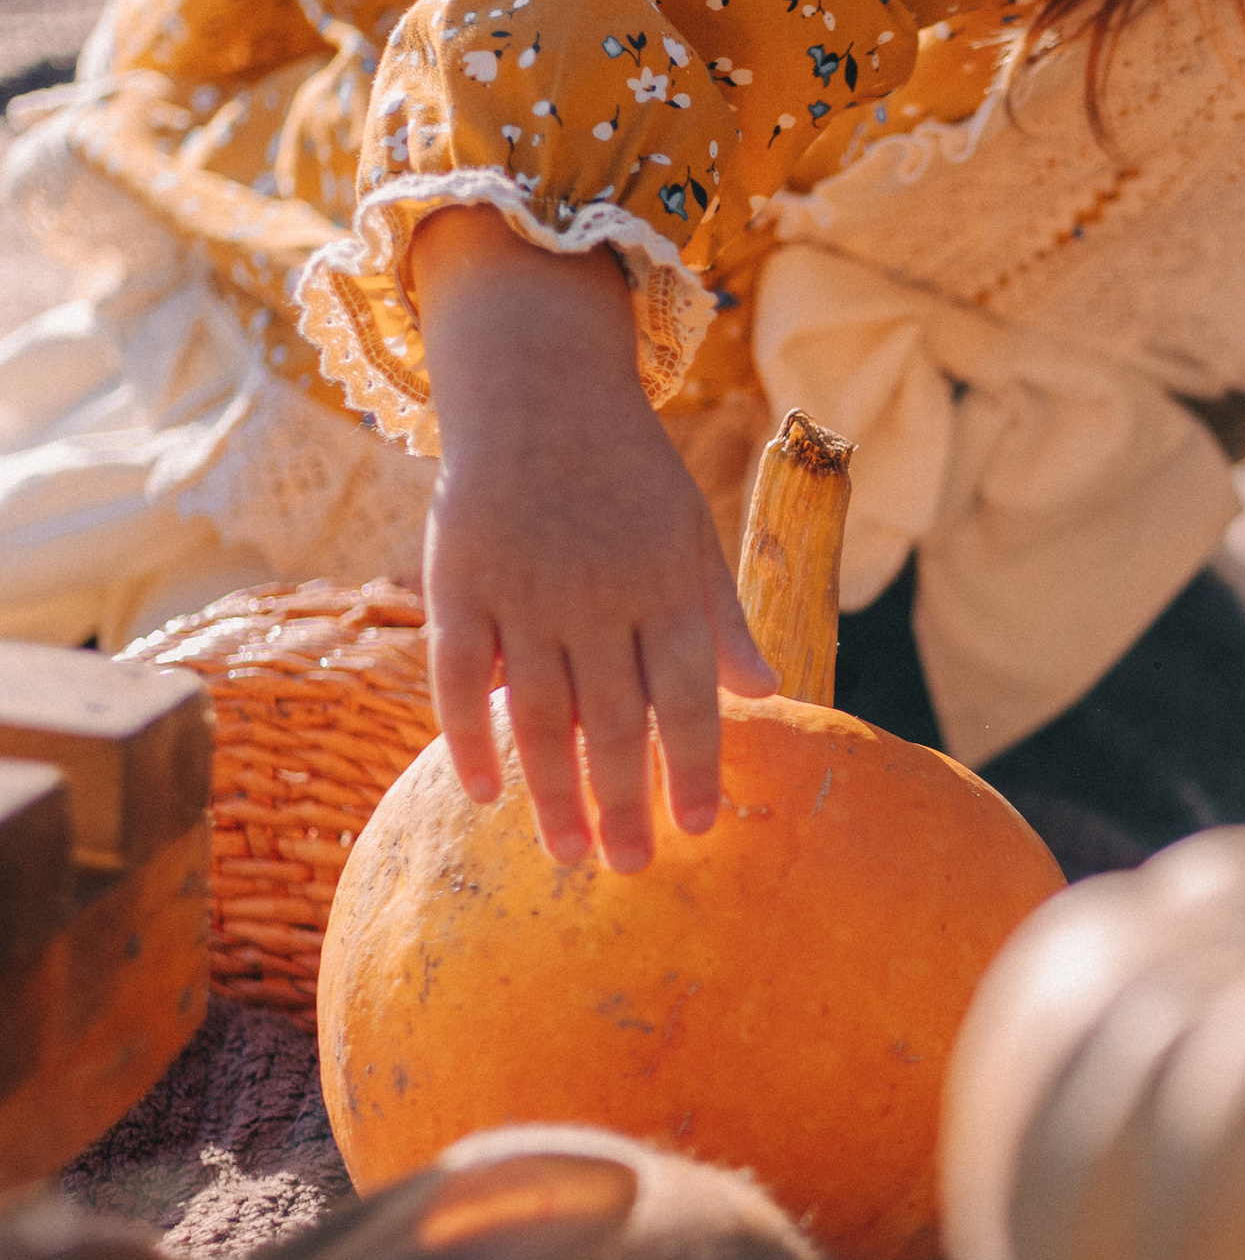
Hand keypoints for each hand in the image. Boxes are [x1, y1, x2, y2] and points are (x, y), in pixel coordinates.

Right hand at [414, 208, 775, 872]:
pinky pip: (459, 674)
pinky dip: (468, 736)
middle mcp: (598, 595)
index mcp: (664, 586)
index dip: (690, 766)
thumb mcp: (691, 533)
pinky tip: (484, 793)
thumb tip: (769, 694)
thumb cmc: (628, 474)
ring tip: (568, 854)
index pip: (685, 696)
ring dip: (553, 791)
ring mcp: (524, 591)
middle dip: (623, 801)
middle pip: (613, 720)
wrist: (540, 390)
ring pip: (539, 712)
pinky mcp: (459, 583)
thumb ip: (721, 618)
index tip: (695, 830)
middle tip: (628, 870)